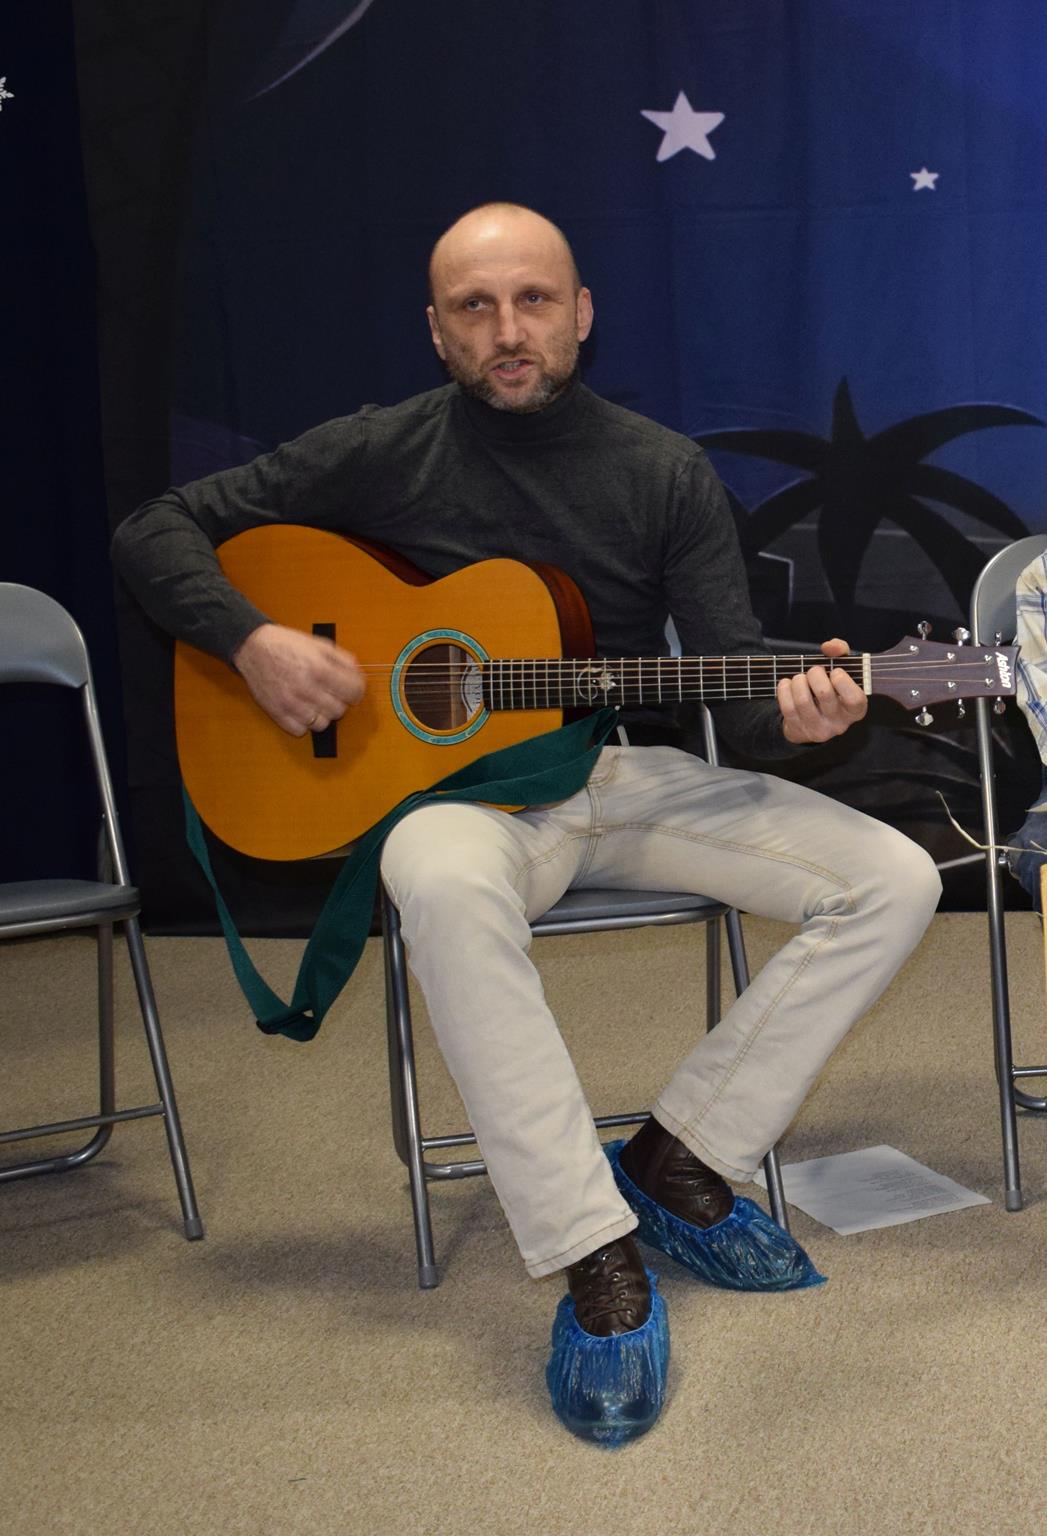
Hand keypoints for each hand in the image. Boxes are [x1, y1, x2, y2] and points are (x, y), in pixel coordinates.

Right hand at [233, 623, 365, 735]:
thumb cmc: (287, 645)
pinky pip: (300, 731)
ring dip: (322, 714)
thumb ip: (343, 660)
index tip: (352, 690)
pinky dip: (304, 723)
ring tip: (315, 701)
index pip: (353, 692)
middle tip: (330, 693)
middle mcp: (306, 688)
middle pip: (339, 711)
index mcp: (319, 669)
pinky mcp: (277, 713)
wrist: (253, 648)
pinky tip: (301, 709)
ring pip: (322, 725)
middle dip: (339, 702)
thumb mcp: (319, 644)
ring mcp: (290, 704)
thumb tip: (358, 676)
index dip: (357, 691)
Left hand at [777, 637, 866, 744]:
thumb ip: (841, 652)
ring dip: (798, 681)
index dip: (843, 681)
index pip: (854, 699)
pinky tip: (787, 684)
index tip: (835, 672)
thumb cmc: (832, 688)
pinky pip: (787, 707)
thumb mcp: (843, 670)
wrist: (813, 716)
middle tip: (814, 671)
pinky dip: (784, 690)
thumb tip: (829, 646)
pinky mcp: (798, 730)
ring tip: (800, 678)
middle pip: (824, 693)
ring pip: (802, 700)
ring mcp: (818, 729)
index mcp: (855, 710)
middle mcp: (839, 723)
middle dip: (815, 674)